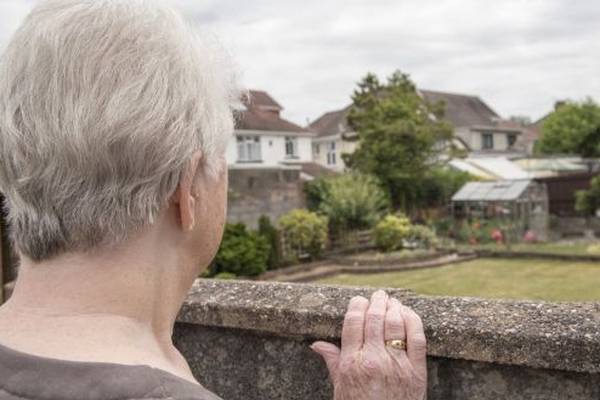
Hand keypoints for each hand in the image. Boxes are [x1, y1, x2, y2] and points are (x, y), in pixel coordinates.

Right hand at [311, 290, 426, 399]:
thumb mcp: (340, 388)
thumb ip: (332, 362)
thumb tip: (316, 344)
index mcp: (352, 363)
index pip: (353, 322)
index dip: (357, 305)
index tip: (359, 300)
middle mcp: (374, 360)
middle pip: (375, 319)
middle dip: (376, 301)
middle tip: (378, 294)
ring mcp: (397, 364)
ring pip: (396, 324)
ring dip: (394, 307)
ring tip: (392, 301)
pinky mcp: (417, 371)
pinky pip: (417, 338)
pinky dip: (413, 321)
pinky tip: (408, 314)